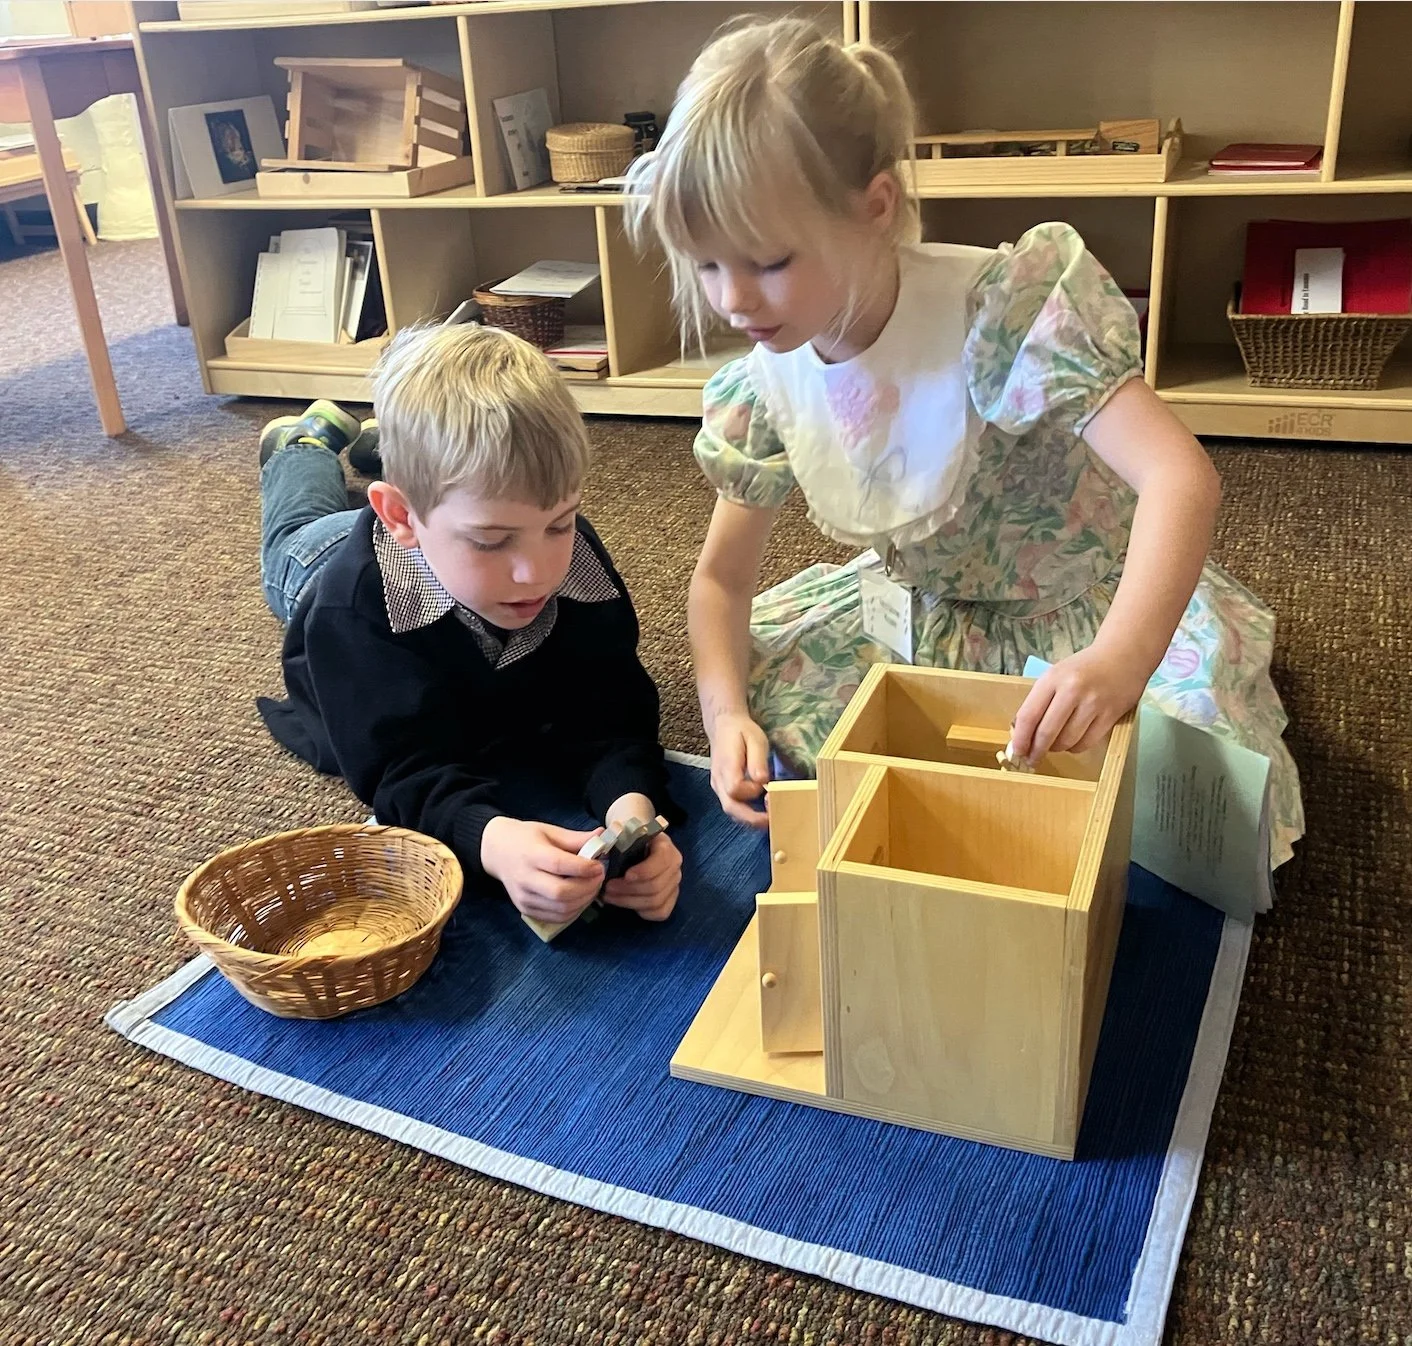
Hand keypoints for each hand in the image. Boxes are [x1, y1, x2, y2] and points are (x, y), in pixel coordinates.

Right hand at [480, 816, 604, 924]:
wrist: (496, 851)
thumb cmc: (526, 838)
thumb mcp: (550, 831)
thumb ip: (576, 838)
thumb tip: (602, 837)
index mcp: (530, 854)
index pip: (559, 865)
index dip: (583, 868)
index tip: (599, 865)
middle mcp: (525, 878)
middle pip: (560, 892)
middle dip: (587, 887)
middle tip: (599, 877)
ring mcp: (524, 897)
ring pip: (560, 909)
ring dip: (584, 901)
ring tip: (592, 887)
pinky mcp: (525, 909)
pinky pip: (555, 917)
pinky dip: (573, 911)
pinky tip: (580, 898)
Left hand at [602, 832, 682, 920]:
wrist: (637, 846)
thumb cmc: (628, 840)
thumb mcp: (623, 833)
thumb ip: (615, 837)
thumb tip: (601, 841)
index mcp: (665, 846)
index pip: (662, 861)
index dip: (644, 871)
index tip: (625, 875)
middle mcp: (674, 866)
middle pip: (656, 886)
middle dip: (628, 890)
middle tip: (607, 888)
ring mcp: (674, 884)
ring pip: (655, 901)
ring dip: (629, 901)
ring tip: (609, 896)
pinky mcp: (670, 899)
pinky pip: (660, 912)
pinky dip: (640, 911)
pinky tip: (624, 903)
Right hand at [707, 710, 770, 828]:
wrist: (723, 726)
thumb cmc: (741, 731)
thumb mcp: (755, 739)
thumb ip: (757, 761)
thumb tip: (762, 781)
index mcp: (726, 766)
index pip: (735, 789)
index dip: (751, 792)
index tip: (765, 786)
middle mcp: (718, 780)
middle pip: (730, 807)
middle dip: (751, 819)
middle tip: (771, 821)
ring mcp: (718, 786)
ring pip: (730, 810)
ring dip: (749, 819)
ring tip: (768, 820)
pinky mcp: (721, 789)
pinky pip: (732, 806)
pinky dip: (745, 814)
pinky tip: (760, 813)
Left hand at [1011, 643, 1148, 762]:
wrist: (1122, 656)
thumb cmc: (1083, 668)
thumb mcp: (1055, 675)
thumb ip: (1039, 701)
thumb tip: (1022, 734)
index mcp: (1052, 678)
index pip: (1029, 715)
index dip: (1020, 738)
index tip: (1017, 751)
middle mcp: (1072, 690)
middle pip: (1046, 733)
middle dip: (1036, 751)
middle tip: (1032, 759)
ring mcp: (1093, 703)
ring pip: (1067, 741)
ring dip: (1057, 749)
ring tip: (1054, 744)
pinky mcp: (1110, 715)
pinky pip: (1086, 743)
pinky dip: (1075, 747)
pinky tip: (1073, 741)